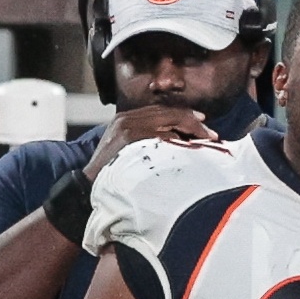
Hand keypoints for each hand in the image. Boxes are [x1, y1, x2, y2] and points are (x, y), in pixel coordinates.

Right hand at [83, 105, 218, 178]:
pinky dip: (180, 140)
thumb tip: (177, 140)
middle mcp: (127, 119)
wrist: (87, 187)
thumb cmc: (112, 174)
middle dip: (193, 123)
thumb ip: (147, 141)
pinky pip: (162, 135)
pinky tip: (192, 148)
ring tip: (206, 140)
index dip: (185, 116)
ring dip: (191, 130)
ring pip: (169, 121)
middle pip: (168, 113)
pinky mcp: (130, 138)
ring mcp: (128, 127)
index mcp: (126, 119)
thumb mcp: (128, 151)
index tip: (203, 124)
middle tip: (211, 135)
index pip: (162, 111)